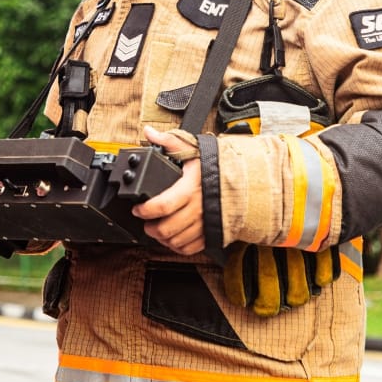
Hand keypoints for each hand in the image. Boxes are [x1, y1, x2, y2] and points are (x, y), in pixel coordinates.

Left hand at [131, 125, 204, 254]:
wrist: (245, 179)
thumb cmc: (216, 165)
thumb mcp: (193, 148)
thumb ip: (170, 141)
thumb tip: (150, 133)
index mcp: (191, 187)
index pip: (162, 205)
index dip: (144, 210)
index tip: (137, 209)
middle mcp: (198, 208)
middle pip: (166, 228)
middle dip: (150, 227)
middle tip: (145, 221)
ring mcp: (205, 223)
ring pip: (176, 240)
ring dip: (162, 238)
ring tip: (156, 228)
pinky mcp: (211, 233)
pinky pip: (190, 248)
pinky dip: (177, 246)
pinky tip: (172, 237)